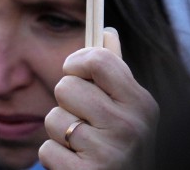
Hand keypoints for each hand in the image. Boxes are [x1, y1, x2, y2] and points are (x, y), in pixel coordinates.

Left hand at [39, 28, 158, 169]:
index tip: (74, 71)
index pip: (99, 61)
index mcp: (142, 104)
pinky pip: (47, 149)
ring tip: (83, 147)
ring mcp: (108, 152)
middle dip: (67, 104)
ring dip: (61, 134)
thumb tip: (107, 32)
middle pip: (66, 87)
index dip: (77, 62)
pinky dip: (56, 158)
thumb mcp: (131, 112)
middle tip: (84, 121)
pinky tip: (76, 165)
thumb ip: (116, 74)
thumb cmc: (125, 148)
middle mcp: (128, 125)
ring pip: (53, 118)